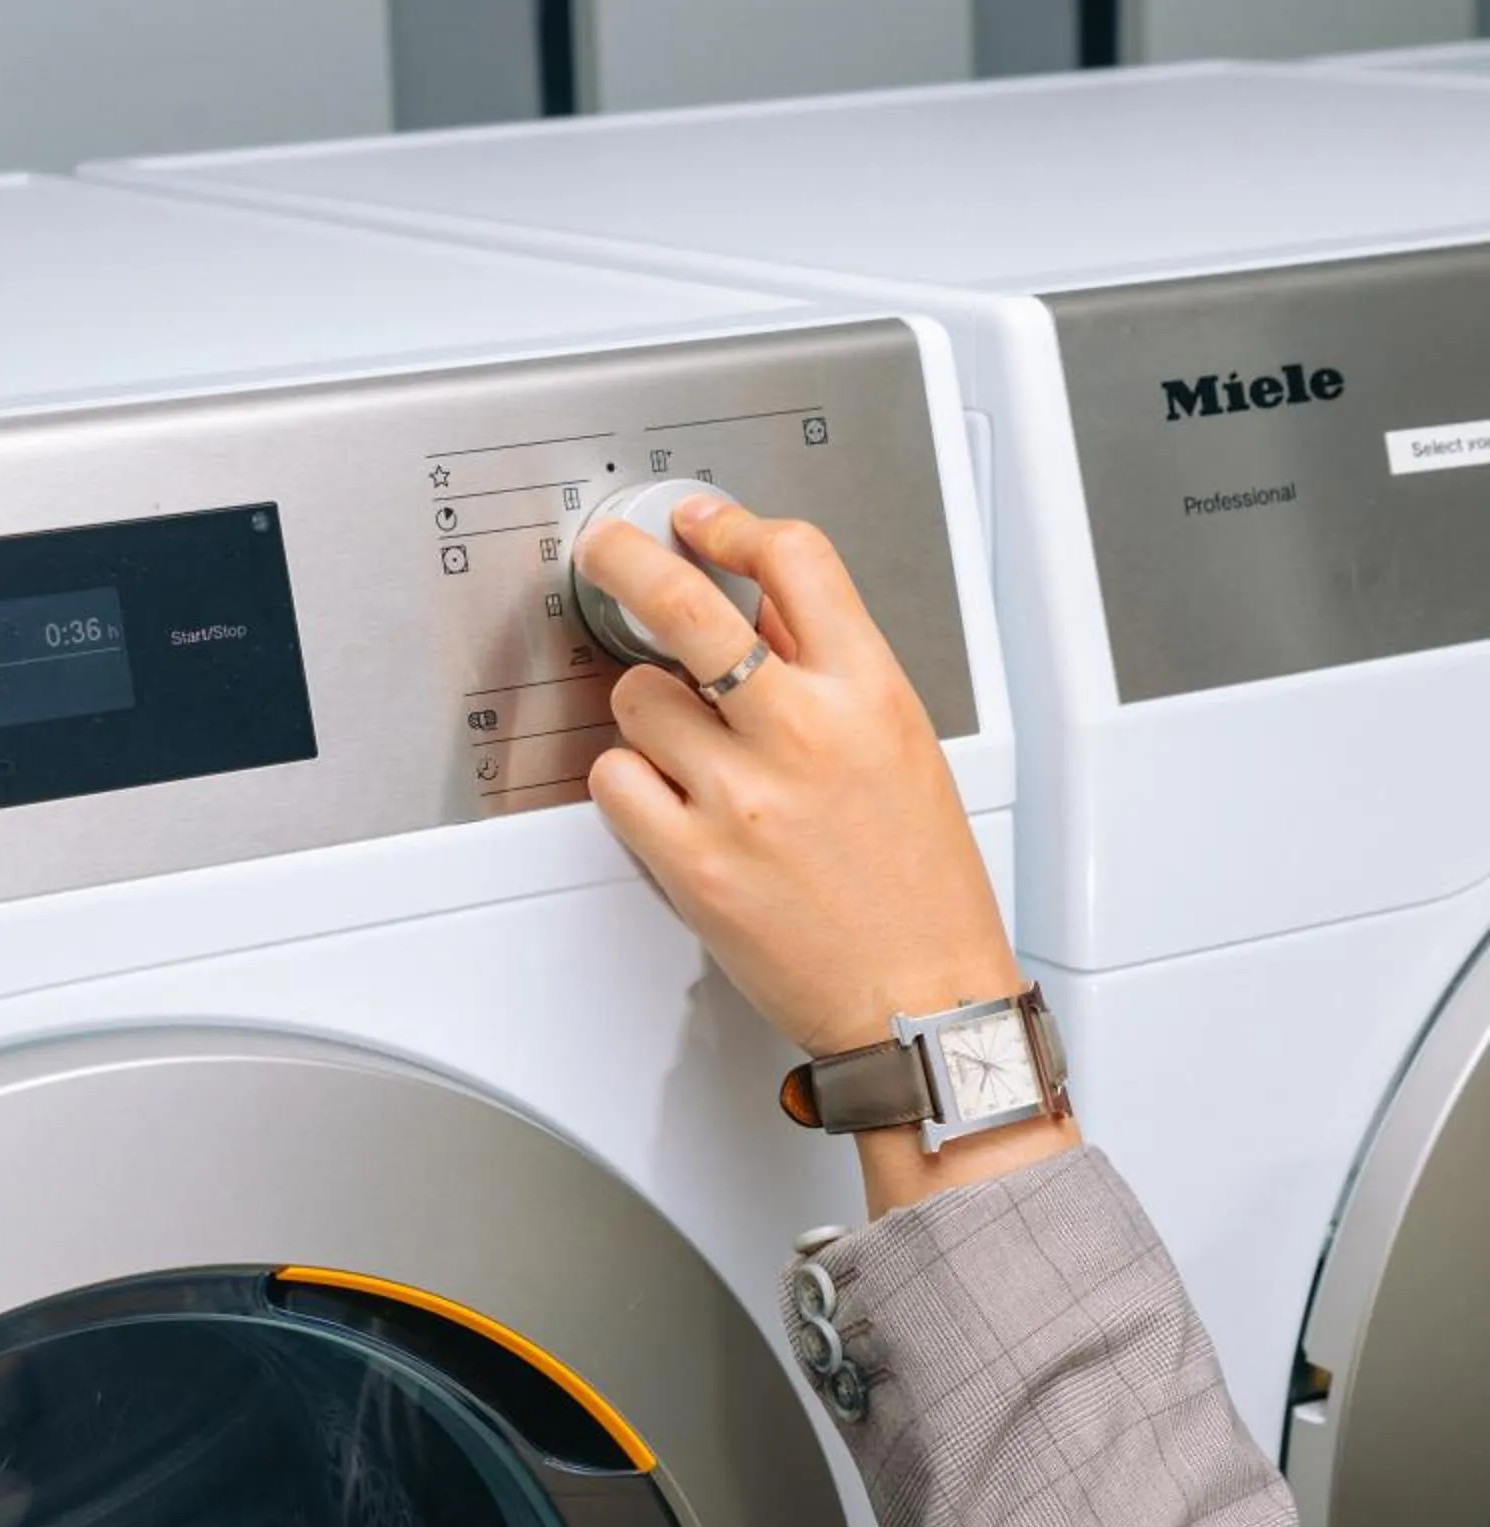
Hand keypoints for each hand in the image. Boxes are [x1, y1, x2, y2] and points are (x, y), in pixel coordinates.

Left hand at [574, 494, 1081, 1214]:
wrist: (920, 1001)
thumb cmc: (920, 886)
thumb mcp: (902, 746)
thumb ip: (834, 672)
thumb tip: (765, 610)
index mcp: (870, 694)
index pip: (796, 559)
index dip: (733, 526)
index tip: (699, 525)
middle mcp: (803, 734)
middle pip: (684, 604)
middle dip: (628, 560)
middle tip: (607, 551)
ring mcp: (741, 797)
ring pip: (636, 697)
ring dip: (647, 712)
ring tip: (688, 751)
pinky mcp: (691, 860)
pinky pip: (614, 779)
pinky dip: (627, 782)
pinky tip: (666, 800)